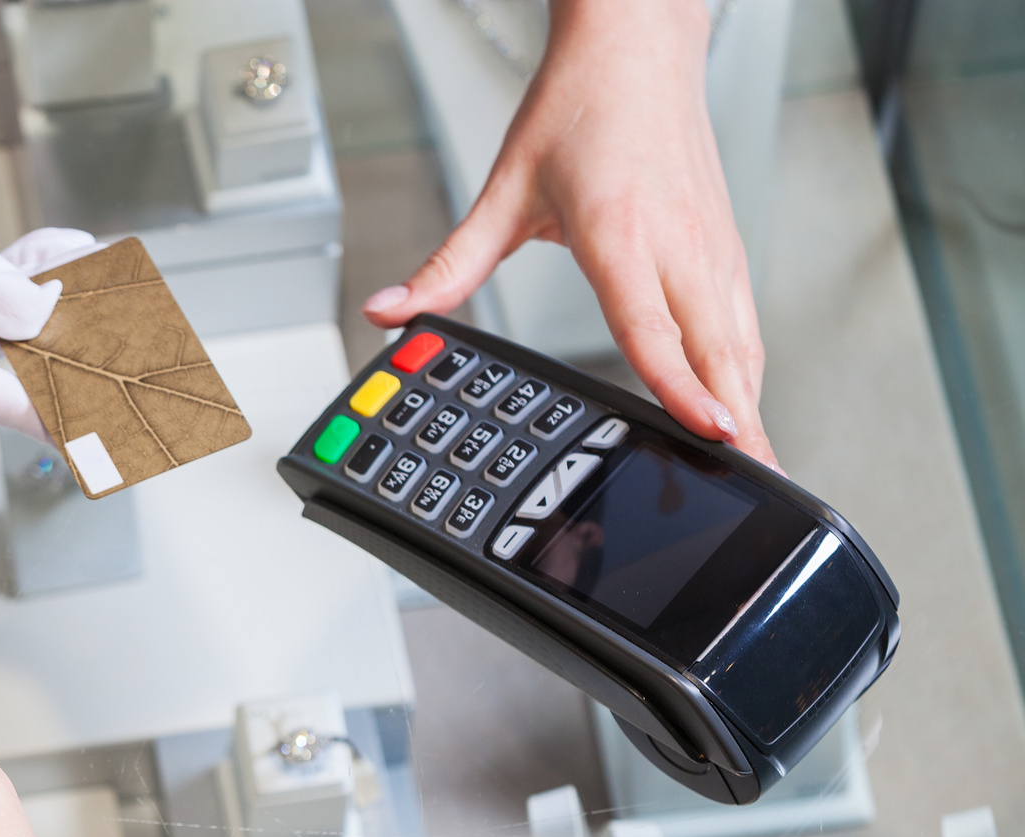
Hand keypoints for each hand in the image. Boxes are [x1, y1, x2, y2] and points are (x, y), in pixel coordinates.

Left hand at [362, 0, 775, 465]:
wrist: (635, 46)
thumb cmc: (580, 108)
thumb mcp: (502, 191)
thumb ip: (449, 264)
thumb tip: (391, 309)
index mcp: (622, 233)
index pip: (655, 329)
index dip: (682, 386)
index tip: (709, 429)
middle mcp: (677, 243)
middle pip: (718, 351)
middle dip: (738, 421)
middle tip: (751, 478)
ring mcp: (710, 245)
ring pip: (742, 340)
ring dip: (752, 402)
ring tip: (758, 462)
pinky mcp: (724, 244)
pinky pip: (743, 319)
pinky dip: (748, 367)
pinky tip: (743, 402)